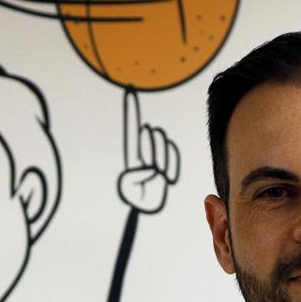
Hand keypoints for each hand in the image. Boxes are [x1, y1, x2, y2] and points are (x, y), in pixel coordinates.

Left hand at [116, 88, 178, 213]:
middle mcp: (144, 154)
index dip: (131, 111)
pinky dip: (170, 168)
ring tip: (155, 174)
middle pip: (150, 139)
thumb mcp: (127, 188)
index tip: (129, 91)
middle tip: (149, 167)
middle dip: (150, 152)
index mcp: (131, 156)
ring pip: (162, 149)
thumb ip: (137, 176)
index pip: (131, 129)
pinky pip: (172, 160)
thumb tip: (152, 168)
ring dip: (159, 163)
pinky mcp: (167, 168)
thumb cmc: (133, 200)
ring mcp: (157, 160)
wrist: (145, 210)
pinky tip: (163, 175)